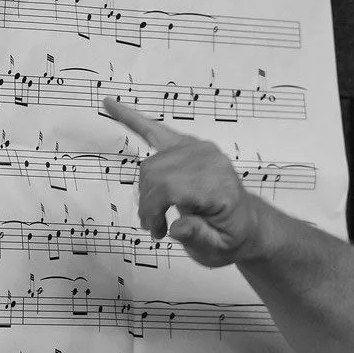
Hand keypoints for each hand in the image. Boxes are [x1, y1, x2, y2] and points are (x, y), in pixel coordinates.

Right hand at [104, 98, 267, 267]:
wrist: (245, 221)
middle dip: (147, 203)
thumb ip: (199, 237)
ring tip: (157, 216)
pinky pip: (155, 129)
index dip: (153, 210)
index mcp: (219, 185)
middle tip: (154, 227)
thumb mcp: (220, 248)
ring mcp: (198, 148)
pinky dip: (131, 118)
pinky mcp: (187, 144)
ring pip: (150, 165)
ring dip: (145, 191)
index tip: (156, 231)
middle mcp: (209, 160)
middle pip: (155, 175)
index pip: (168, 188)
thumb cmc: (230, 235)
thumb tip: (178, 227)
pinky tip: (108, 104)